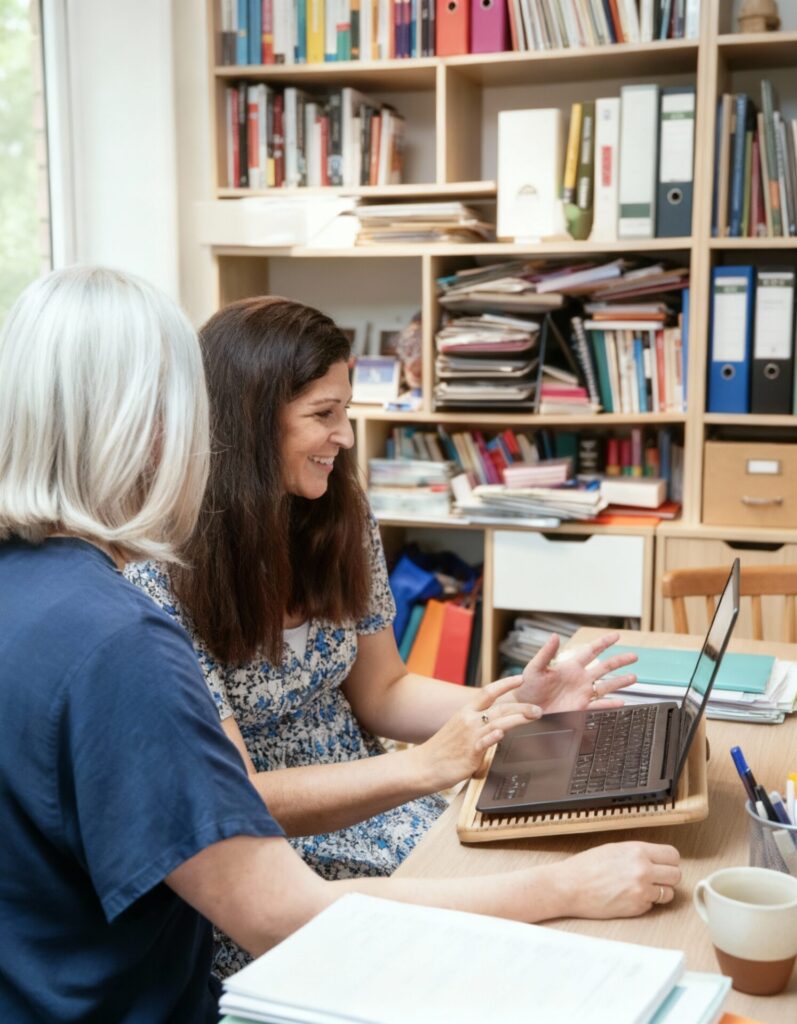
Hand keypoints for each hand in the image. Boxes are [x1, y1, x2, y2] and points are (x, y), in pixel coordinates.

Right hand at [413, 677, 540, 791]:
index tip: (521, 677)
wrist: (423, 766)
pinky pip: (484, 742)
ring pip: (497, 722)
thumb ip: (478, 725)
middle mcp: (468, 720)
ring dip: (518, 718)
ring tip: (534, 716)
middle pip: (499, 707)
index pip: (487, 692)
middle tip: (538, 708)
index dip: (505, 683)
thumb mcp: (459, 730)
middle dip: (521, 706)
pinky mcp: (469, 753)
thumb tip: (497, 726)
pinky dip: (493, 737)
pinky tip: (501, 734)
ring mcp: (469, 736)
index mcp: (465, 711)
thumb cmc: (443, 750)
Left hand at [500, 632, 637, 713]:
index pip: (590, 651)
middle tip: (634, 656)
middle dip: (619, 661)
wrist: (523, 709)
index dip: (603, 643)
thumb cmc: (526, 688)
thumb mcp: (534, 668)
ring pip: (605, 686)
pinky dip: (610, 705)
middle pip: (604, 667)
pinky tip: (621, 703)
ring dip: (619, 682)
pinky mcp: (579, 708)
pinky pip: (598, 706)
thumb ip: (546, 653)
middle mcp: (578, 679)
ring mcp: (581, 694)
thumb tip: (554, 636)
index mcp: (569, 666)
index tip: (616, 635)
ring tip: (633, 677)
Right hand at [551, 842, 680, 919]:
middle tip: (654, 879)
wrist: (569, 886)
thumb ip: (637, 853)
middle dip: (667, 878)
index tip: (663, 866)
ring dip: (658, 892)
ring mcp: (642, 890)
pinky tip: (628, 897)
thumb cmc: (586, 867)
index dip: (669, 862)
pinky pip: (652, 905)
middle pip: (676, 875)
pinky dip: (644, 903)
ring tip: (640, 889)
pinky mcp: (637, 908)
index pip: (672, 855)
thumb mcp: (614, 849)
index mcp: (637, 850)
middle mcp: (643, 869)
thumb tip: (655, 859)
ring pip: (669, 893)